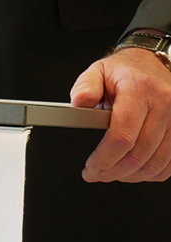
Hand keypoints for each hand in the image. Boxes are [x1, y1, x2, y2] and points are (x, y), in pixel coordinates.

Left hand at [70, 48, 170, 182]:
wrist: (151, 65)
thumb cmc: (125, 72)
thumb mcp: (98, 71)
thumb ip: (85, 87)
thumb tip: (79, 102)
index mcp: (139, 89)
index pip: (122, 136)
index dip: (104, 159)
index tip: (90, 167)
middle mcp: (163, 104)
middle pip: (139, 154)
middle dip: (113, 172)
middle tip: (97, 174)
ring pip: (155, 164)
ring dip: (131, 176)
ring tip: (112, 173)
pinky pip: (169, 164)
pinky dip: (150, 174)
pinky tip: (134, 170)